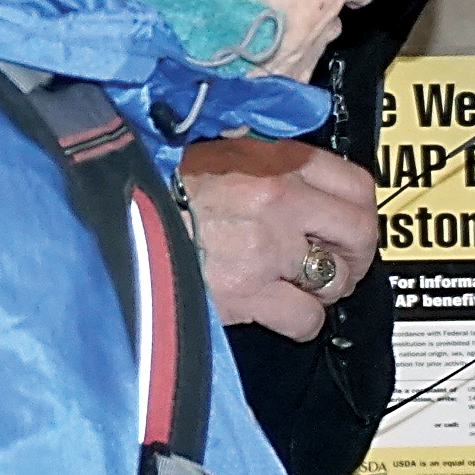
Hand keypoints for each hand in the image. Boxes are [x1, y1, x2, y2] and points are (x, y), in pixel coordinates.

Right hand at [181, 137, 379, 340]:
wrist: (114, 214)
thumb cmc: (161, 183)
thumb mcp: (219, 151)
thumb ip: (267, 163)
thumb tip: (302, 181)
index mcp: (276, 161)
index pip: (357, 185)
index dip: (360, 212)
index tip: (347, 228)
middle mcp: (280, 200)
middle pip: (359, 233)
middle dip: (354, 256)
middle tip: (336, 265)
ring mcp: (266, 248)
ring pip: (335, 281)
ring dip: (324, 290)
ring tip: (298, 288)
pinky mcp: (248, 293)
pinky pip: (305, 318)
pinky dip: (300, 322)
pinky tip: (279, 314)